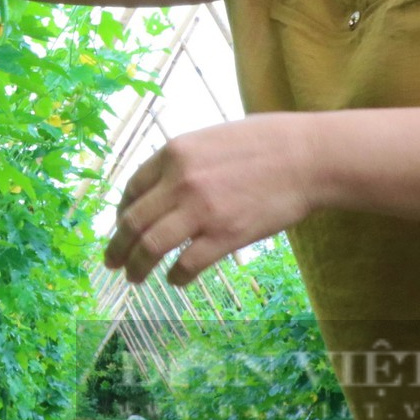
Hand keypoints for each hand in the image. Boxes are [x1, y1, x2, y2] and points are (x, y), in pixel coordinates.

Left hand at [101, 112, 317, 286]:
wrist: (308, 157)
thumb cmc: (266, 143)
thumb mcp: (212, 138)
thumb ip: (183, 161)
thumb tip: (162, 187)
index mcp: (173, 153)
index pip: (131, 188)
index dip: (121, 212)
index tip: (120, 226)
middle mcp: (179, 181)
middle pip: (132, 221)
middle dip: (117, 246)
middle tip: (111, 262)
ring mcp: (201, 210)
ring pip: (150, 246)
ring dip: (136, 266)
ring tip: (133, 277)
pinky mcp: (225, 235)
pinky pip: (187, 264)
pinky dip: (176, 276)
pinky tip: (176, 281)